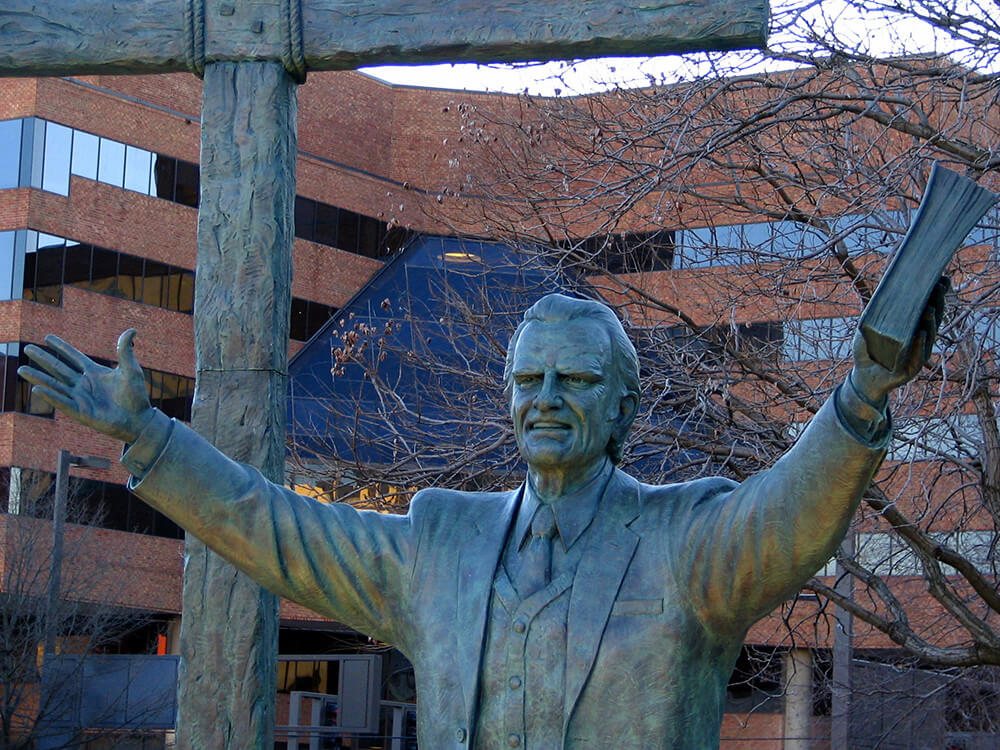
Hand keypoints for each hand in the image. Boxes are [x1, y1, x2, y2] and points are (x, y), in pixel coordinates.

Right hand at [17, 330, 154, 442]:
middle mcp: (84, 384)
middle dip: (44, 359)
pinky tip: (37, 390)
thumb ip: (126, 351)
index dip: (62, 347)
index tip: (47, 337)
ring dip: (39, 378)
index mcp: (95, 373)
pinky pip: (62, 402)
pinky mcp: (80, 412)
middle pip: (59, 369)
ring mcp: (80, 398)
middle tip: (27, 348)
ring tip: (21, 369)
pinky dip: (50, 396)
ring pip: (55, 385)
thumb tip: (131, 330)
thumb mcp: (131, 371)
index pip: (74, 357)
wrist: (139, 419)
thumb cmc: (136, 396)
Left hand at [851, 276, 949, 403]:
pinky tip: (922, 333)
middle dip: (936, 303)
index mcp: (913, 328)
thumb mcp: (866, 328)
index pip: (928, 309)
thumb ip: (873, 313)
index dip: (936, 295)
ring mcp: (918, 355)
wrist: (862, 377)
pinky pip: (919, 356)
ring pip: (929, 337)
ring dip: (930, 323)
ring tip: (929, 308)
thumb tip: (878, 291)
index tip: (941, 278)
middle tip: (937, 288)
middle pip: (933, 320)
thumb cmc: (868, 350)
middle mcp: (920, 340)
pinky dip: (920, 345)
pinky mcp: (912, 369)